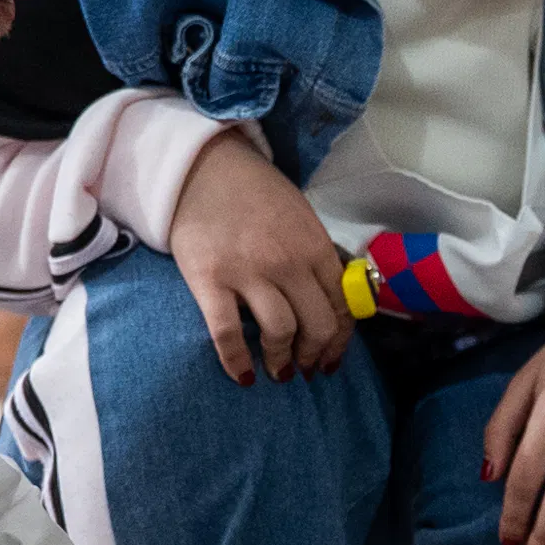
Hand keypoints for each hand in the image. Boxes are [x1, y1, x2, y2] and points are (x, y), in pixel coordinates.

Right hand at [167, 127, 349, 385]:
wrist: (203, 167)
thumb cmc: (256, 194)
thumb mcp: (301, 218)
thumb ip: (317, 258)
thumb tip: (333, 302)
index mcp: (315, 246)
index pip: (341, 307)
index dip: (339, 340)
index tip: (330, 357)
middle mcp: (288, 262)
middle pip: (316, 326)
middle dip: (314, 355)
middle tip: (304, 368)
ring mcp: (249, 272)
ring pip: (280, 333)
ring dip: (282, 361)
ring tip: (278, 372)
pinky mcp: (210, 279)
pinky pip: (227, 333)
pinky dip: (237, 361)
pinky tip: (242, 376)